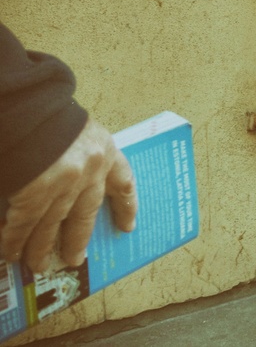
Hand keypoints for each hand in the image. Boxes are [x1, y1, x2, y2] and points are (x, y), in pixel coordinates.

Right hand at [0, 118, 136, 272]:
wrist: (30, 106)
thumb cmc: (50, 113)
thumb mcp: (77, 129)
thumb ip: (79, 155)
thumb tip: (66, 183)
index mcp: (105, 150)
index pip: (123, 183)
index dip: (126, 206)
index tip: (128, 226)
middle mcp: (90, 172)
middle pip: (84, 214)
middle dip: (77, 239)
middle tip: (74, 258)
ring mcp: (63, 185)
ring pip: (52, 225)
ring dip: (41, 247)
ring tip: (38, 264)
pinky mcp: (34, 194)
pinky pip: (24, 225)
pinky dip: (14, 240)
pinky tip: (9, 253)